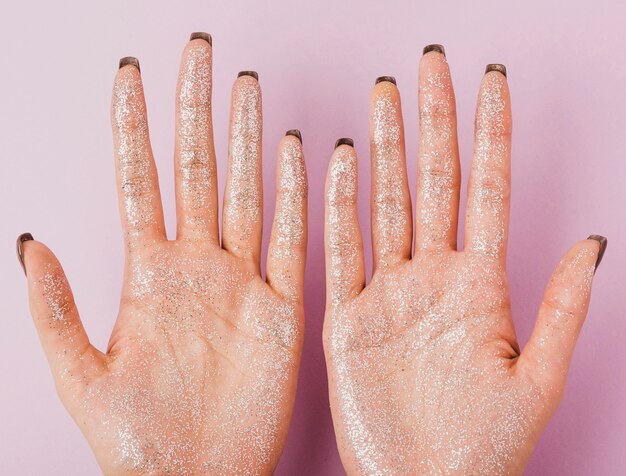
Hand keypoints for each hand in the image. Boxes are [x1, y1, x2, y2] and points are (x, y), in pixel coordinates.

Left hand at [18, 33, 306, 474]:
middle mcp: (196, 266)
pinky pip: (291, 240)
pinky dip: (297, 196)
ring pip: (246, 192)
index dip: (132, 126)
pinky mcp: (281, 307)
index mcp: (147, 276)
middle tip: (198, 53)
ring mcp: (241, 281)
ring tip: (248, 87)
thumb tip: (30, 244)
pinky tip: (302, 152)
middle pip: (196, 170)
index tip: (129, 74)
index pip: (137, 181)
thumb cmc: (138, 442)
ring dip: (248, 139)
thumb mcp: (81, 378)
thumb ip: (57, 310)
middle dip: (194, 110)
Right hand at [323, 46, 604, 473]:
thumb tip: (592, 240)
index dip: (491, 131)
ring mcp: (390, 292)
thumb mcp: (538, 378)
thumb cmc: (483, 447)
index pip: (488, 188)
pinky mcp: (350, 316)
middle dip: (435, 120)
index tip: (491, 78)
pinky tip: (340, 163)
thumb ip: (563, 307)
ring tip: (383, 96)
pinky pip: (343, 250)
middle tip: (429, 64)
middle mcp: (434, 277)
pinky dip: (340, 207)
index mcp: (483, 286)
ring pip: (387, 203)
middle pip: (435, 181)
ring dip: (387, 148)